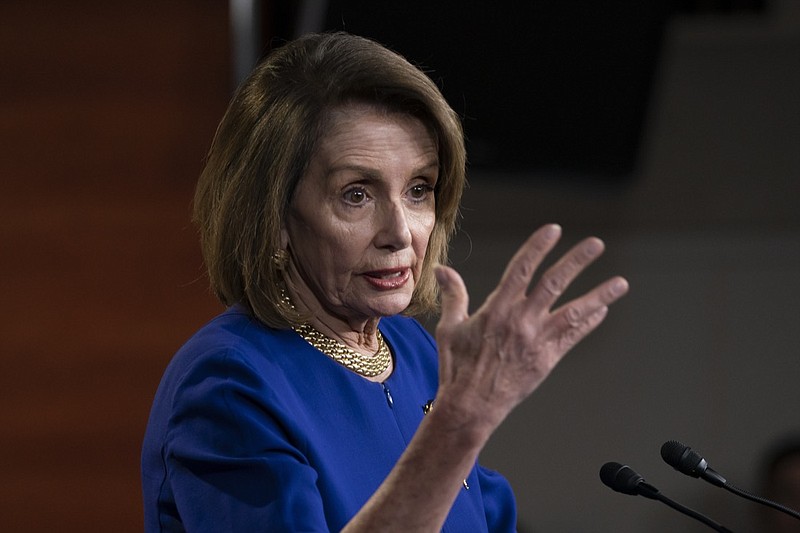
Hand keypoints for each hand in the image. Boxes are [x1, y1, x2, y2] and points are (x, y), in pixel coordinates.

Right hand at [433, 224, 628, 431]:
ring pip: (574, 311)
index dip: (538, 247)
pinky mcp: (547, 360)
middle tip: (596, 244)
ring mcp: (537, 341)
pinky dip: (589, 323)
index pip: (522, 269)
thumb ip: (453, 295)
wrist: (470, 406)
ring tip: (621, 283)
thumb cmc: (457, 367)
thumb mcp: (450, 327)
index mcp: (497, 309)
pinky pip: (573, 337)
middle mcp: (521, 321)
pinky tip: (602, 310)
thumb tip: (442, 269)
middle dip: (576, 261)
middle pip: (554, 283)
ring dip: (599, 295)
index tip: (554, 230)